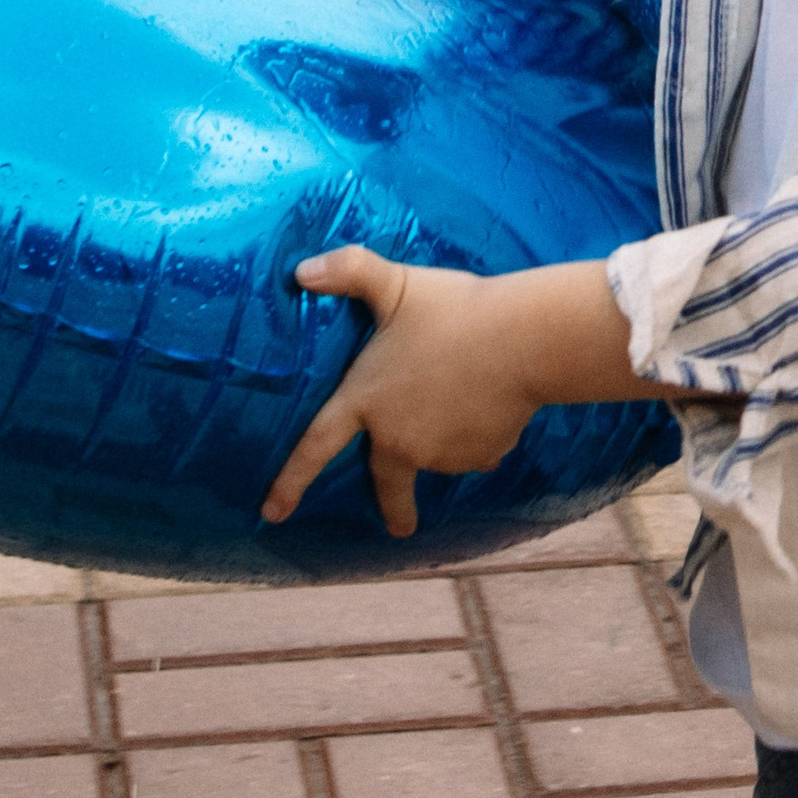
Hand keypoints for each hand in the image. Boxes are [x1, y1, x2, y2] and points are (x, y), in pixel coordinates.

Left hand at [262, 248, 545, 536]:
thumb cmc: (455, 310)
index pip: (316, 448)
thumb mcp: (396, 284)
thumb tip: (300, 270)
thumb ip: (348, 271)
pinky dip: (480, 437)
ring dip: (448, 438)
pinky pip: (477, 453)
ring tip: (468, 394)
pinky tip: (492, 406)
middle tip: (399, 528)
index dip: (290, 482)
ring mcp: (441, 454)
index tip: (272, 514)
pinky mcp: (481, 456)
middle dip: (395, 509)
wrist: (524, 340)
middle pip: (389, 481)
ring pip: (440, 453)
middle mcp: (399, 439)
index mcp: (366, 401)